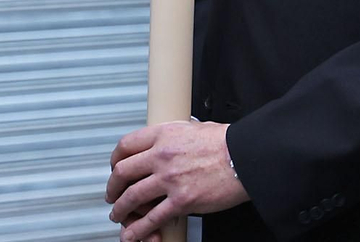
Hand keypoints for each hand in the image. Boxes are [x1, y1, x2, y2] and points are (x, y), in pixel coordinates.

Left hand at [105, 120, 248, 241]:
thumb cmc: (228, 142)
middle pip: (123, 172)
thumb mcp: (196, 128)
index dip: (115, 159)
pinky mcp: (182, 201)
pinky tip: (133, 234)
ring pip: (132, 197)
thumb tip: (170, 142)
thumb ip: (176, 136)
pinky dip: (138, 230)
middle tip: (112, 195)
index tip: (115, 166)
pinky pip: (152, 218)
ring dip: (121, 209)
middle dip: (113, 187)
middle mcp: (162, 155)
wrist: (247, 156)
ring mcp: (170, 179)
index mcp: (165, 134)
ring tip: (119, 215)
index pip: (126, 145)